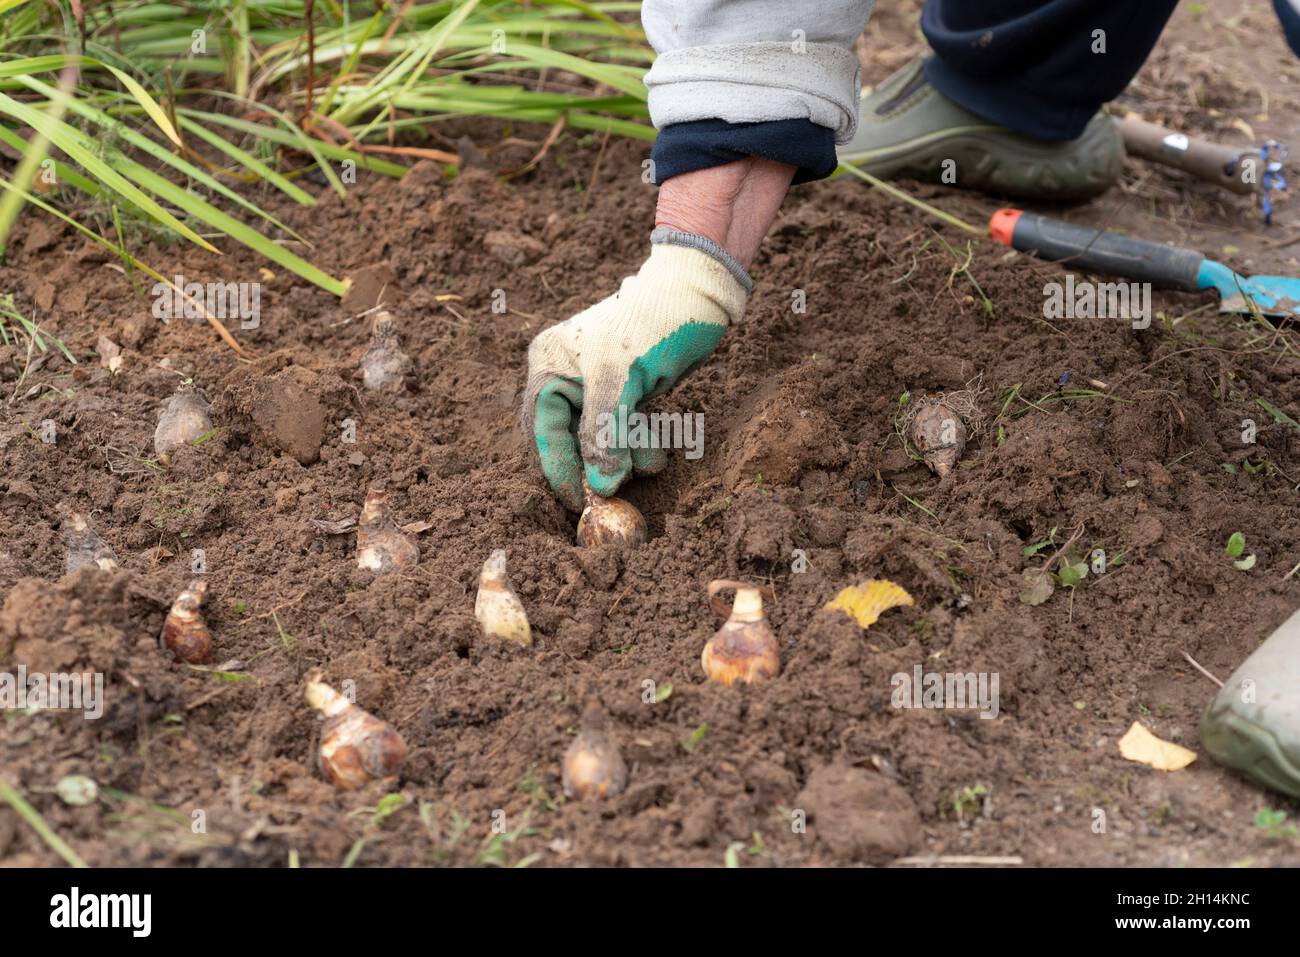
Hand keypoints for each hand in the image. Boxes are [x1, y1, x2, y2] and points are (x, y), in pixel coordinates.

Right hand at [523, 241, 747, 509]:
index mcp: (549, 365)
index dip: (559, 468)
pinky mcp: (626, 390)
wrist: (697, 293)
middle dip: (595, 463)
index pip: (544, 429)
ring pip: (600, 437)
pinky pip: (623, 429)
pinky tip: (658, 454)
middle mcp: (566, 376)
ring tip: (652, 464)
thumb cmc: (651, 325)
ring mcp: (596, 384)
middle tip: (615, 492)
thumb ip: (604, 434)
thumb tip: (599, 486)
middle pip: (568, 437)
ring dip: (624, 456)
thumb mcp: (621, 380)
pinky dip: (638, 444)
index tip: (577, 502)